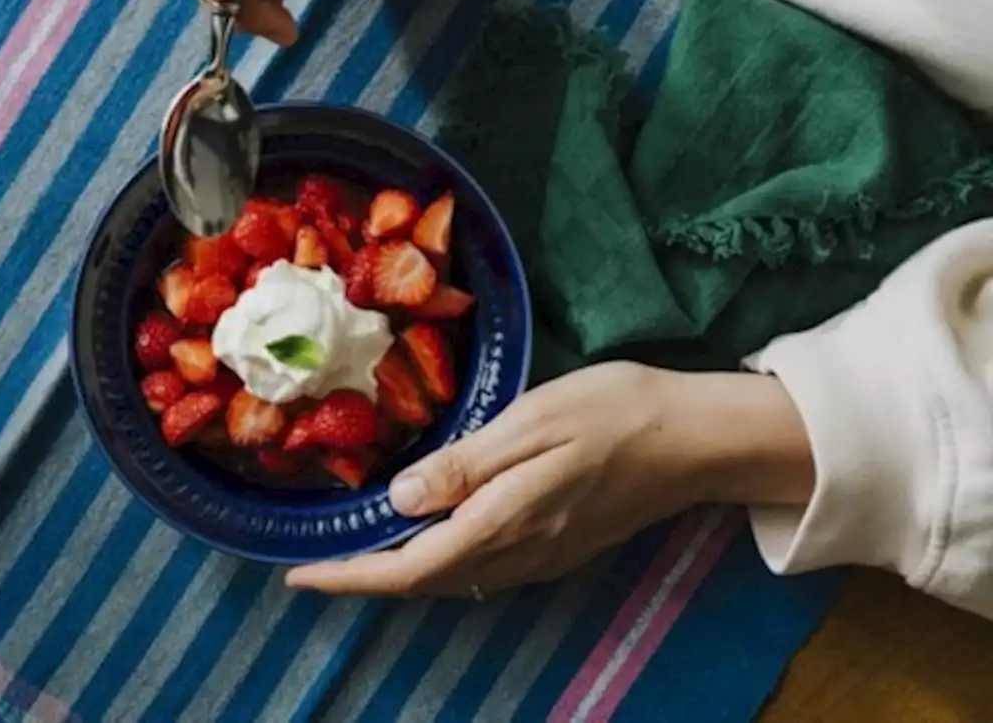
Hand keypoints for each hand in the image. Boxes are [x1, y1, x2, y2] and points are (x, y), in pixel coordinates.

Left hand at [285, 363, 814, 596]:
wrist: (696, 439)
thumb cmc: (614, 413)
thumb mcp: (531, 422)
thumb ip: (464, 467)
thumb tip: (398, 501)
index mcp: (501, 522)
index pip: (407, 568)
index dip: (349, 576)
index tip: (299, 574)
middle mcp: (517, 553)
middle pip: (425, 581)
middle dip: (365, 578)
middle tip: (317, 559)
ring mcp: (542, 556)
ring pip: (453, 577)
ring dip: (401, 571)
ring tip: (359, 548)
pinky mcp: (559, 547)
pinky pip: (482, 566)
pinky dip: (439, 559)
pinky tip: (428, 533)